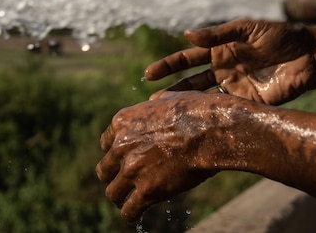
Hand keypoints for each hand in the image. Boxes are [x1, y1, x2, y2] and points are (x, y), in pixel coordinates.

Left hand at [96, 91, 243, 224]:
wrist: (209, 130)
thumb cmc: (196, 111)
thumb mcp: (168, 98)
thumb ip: (154, 104)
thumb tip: (154, 103)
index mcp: (122, 122)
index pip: (106, 144)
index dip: (115, 154)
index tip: (123, 160)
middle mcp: (121, 145)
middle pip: (105, 169)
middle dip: (114, 176)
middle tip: (124, 182)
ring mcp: (132, 169)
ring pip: (113, 192)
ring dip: (119, 197)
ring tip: (127, 202)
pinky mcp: (147, 190)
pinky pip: (129, 210)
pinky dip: (131, 215)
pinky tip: (137, 217)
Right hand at [146, 19, 315, 104]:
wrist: (312, 53)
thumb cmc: (281, 32)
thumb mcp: (247, 26)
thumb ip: (219, 33)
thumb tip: (187, 34)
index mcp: (221, 49)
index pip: (188, 58)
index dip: (169, 65)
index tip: (149, 73)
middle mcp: (223, 69)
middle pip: (191, 82)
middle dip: (172, 90)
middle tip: (151, 102)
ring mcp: (235, 87)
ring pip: (204, 99)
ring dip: (186, 106)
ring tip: (166, 115)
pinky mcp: (249, 103)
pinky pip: (226, 111)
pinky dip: (210, 116)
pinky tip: (196, 123)